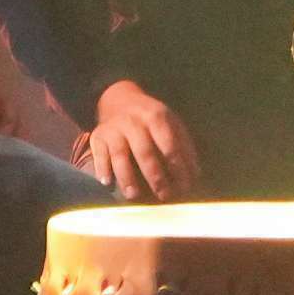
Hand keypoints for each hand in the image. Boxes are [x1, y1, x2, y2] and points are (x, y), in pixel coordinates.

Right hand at [79, 80, 195, 202]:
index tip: (185, 187)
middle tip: (164, 196)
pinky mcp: (98, 136)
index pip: (170, 146)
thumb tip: (195, 173)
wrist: (119, 98)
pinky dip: (102, 168)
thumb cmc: (150, 117)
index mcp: (156, 117)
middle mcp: (134, 122)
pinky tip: (107, 183)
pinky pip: (99, 154)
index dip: (178, 168)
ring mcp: (114, 129)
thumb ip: (183, 145)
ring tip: (134, 195)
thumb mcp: (171, 121)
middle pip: (145, 152)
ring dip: (127, 177)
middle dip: (156, 177)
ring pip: (120, 155)